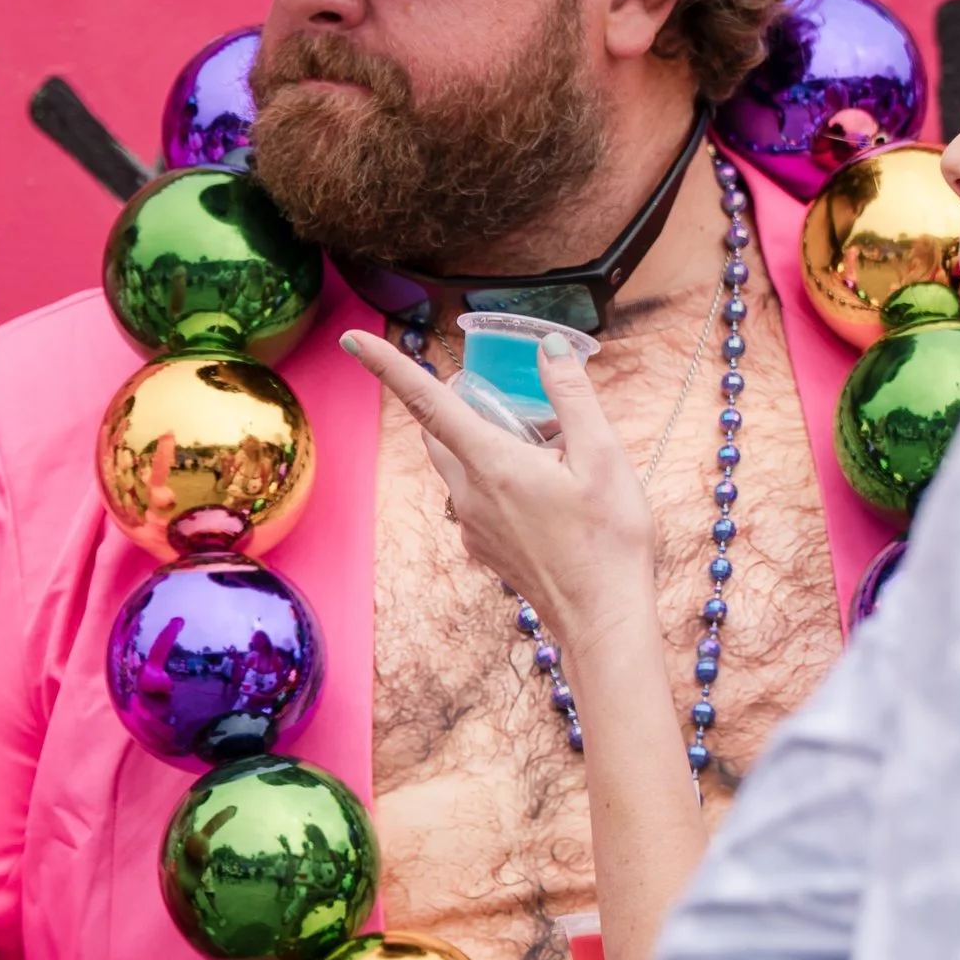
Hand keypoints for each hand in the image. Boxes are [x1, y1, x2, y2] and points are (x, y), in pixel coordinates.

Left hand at [341, 326, 657, 666]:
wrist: (603, 622)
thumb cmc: (609, 542)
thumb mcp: (604, 457)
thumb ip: (572, 395)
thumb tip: (546, 347)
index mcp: (492, 464)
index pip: (426, 401)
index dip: (385, 365)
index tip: (351, 337)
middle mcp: (469, 494)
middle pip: (438, 431)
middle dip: (456, 402)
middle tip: (509, 393)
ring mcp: (471, 526)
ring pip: (456, 465)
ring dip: (481, 442)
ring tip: (545, 448)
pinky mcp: (482, 548)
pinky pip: (473, 497)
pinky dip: (493, 477)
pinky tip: (544, 489)